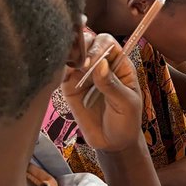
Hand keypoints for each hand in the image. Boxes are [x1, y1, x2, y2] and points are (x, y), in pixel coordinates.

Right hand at [62, 31, 142, 152]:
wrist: (112, 143)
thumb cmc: (126, 122)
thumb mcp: (126, 104)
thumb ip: (112, 85)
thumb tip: (100, 64)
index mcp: (119, 64)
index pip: (107, 42)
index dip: (99, 46)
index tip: (94, 61)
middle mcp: (100, 64)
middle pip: (87, 42)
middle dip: (82, 48)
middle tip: (82, 65)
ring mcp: (83, 74)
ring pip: (72, 53)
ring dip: (69, 56)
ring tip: (72, 70)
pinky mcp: (69, 87)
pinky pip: (60, 72)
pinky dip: (58, 70)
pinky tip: (62, 76)